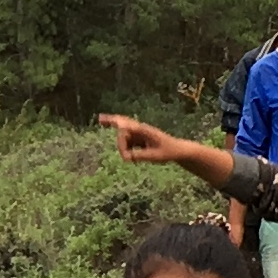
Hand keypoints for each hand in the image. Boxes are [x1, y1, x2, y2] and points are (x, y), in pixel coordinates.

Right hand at [99, 112, 221, 179]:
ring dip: (123, 147)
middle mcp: (140, 130)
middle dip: (113, 125)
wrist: (177, 150)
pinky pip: (128, 142)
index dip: (118, 123)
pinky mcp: (139, 138)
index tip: (113, 122)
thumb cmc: (168, 152)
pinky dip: (126, 149)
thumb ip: (140, 156)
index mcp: (144, 131)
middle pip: (123, 129)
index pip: (128, 127)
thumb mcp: (154, 156)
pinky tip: (131, 158)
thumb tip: (127, 157)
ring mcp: (140, 134)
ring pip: (124, 138)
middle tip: (100, 118)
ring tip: (127, 159)